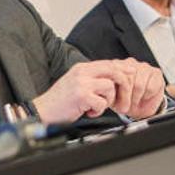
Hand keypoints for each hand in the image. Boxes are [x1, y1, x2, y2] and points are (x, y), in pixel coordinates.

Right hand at [31, 59, 164, 123]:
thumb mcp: (76, 83)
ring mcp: (81, 83)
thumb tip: (112, 79)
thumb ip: (92, 79)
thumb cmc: (59, 101)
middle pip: (112, 70)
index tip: (132, 72)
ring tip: (95, 106)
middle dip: (122, 83)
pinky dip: (98, 110)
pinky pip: (102, 102)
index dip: (122, 68)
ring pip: (110, 87)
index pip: (108, 63)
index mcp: (81, 68)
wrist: (43, 111)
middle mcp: (81, 72)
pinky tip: (88, 111)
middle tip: (121, 97)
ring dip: (107, 100)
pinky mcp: (81, 96)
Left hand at [110, 58, 165, 119]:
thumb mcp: (112, 97)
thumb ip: (109, 90)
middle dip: (127, 98)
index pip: (116, 76)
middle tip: (127, 106)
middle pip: (128, 80)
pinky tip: (145, 97)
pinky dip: (147, 96)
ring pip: (139, 84)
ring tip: (135, 102)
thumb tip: (107, 90)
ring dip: (137, 98)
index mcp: (116, 66)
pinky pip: (151, 87)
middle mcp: (129, 63)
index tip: (119, 105)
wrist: (138, 107)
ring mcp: (143, 66)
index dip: (119, 93)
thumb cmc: (123, 101)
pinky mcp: (156, 72)